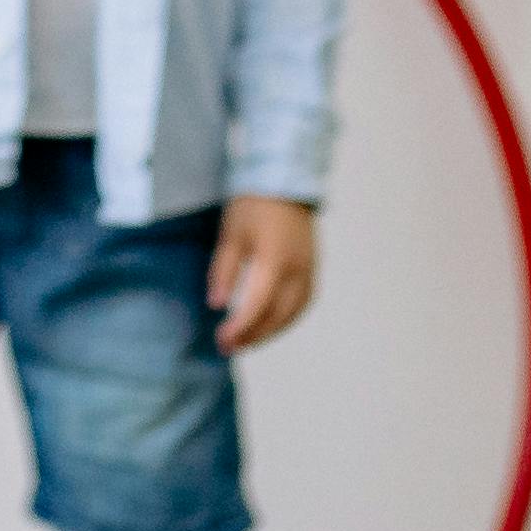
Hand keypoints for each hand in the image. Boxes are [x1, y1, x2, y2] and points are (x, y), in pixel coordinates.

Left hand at [210, 195, 317, 351]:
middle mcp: (298, 270)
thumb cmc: (252, 206)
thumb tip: (217, 305)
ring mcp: (309, 271)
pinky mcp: (313, 270)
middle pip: (277, 315)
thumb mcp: (230, 235)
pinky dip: (284, 320)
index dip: (240, 326)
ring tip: (245, 342)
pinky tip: (268, 325)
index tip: (221, 339)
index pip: (258, 304)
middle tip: (228, 348)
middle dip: (253, 336)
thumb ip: (224, 271)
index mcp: (275, 259)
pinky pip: (302, 305)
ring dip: (269, 332)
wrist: (284, 182)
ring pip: (293, 314)